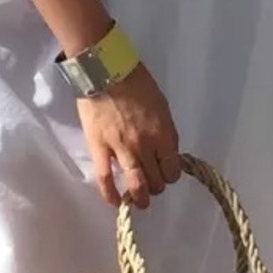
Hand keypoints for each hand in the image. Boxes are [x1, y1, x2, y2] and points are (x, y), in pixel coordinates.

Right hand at [77, 64, 180, 209]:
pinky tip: (116, 202)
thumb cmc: (136, 82)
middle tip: (150, 182)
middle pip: (157, 181)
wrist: (105, 70)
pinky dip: (111, 194)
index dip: (169, 174)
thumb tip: (164, 152)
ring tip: (137, 199)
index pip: (172, 169)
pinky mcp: (99, 148)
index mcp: (163, 134)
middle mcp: (146, 146)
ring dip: (140, 197)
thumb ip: (165, 131)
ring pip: (136, 185)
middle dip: (156, 185)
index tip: (164, 172)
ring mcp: (122, 149)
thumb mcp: (161, 106)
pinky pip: (105, 179)